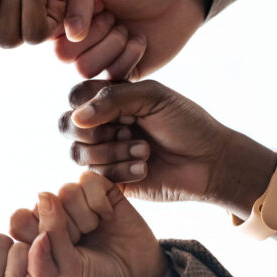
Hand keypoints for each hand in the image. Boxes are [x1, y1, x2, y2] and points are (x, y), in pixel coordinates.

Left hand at [9, 172, 171, 276]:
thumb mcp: (70, 269)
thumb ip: (53, 235)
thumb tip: (44, 194)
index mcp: (37, 237)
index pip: (19, 219)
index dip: (39, 231)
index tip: (59, 252)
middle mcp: (54, 217)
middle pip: (46, 203)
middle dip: (68, 228)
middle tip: (84, 245)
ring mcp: (78, 203)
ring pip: (67, 190)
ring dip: (84, 215)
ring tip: (95, 230)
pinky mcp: (102, 191)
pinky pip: (88, 180)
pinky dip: (98, 200)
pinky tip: (107, 216)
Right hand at [57, 0, 208, 78]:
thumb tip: (70, 34)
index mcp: (65, 15)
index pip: (45, 32)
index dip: (68, 22)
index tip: (95, 4)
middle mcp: (75, 40)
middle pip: (63, 55)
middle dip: (94, 33)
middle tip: (113, 16)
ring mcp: (97, 59)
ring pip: (85, 70)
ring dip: (112, 45)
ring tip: (127, 28)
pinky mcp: (120, 74)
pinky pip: (112, 77)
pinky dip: (129, 56)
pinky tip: (140, 40)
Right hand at [59, 80, 232, 203]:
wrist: (209, 161)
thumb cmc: (187, 123)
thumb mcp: (152, 96)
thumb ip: (112, 98)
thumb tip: (76, 117)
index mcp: (110, 100)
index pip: (75, 96)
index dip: (88, 104)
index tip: (121, 109)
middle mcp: (102, 125)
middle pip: (66, 126)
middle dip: (95, 131)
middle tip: (127, 130)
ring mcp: (104, 153)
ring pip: (78, 153)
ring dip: (112, 151)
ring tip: (145, 151)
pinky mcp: (110, 180)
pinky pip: (96, 176)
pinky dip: (121, 170)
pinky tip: (145, 168)